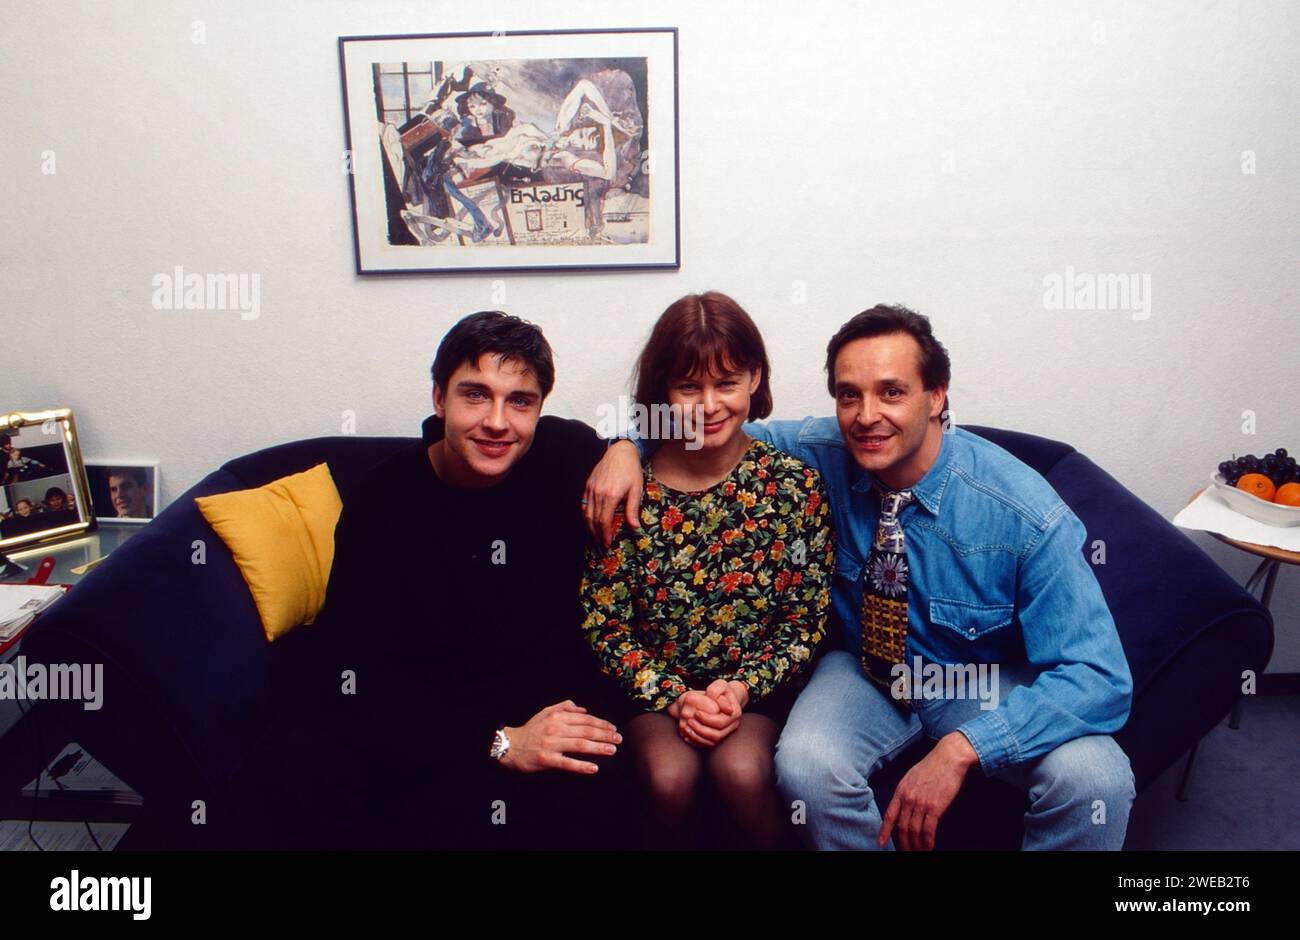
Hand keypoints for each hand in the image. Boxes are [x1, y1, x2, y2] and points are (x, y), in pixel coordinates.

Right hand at [499, 700, 620, 774]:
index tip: (613, 728)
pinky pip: (567, 763)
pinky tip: (593, 768)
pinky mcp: (547, 759)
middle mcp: (556, 729)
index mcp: (558, 717)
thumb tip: (583, 708)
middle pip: (586, 731)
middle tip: (618, 739)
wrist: (509, 745)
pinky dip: (581, 766)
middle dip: (605, 735)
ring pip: (580, 745)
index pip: (585, 719)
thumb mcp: (545, 712)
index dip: (601, 723)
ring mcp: (552, 744)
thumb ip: (565, 707)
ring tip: (612, 750)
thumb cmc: (530, 730)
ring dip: (598, 748)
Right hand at [583, 440, 643, 545]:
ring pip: (586, 513)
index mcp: (611, 495)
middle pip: (593, 520)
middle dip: (596, 534)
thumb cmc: (631, 470)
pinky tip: (590, 522)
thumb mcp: (636, 489)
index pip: (604, 521)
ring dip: (589, 527)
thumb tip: (634, 527)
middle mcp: (598, 493)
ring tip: (595, 536)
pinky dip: (585, 515)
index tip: (607, 543)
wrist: (620, 452)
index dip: (604, 535)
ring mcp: (591, 489)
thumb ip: (632, 509)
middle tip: (601, 544)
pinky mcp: (588, 485)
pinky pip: (583, 504)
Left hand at [678, 684, 743, 747]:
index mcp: (734, 714)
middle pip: (717, 735)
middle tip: (689, 721)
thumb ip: (716, 691)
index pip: (720, 722)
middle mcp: (732, 726)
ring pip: (713, 742)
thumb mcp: (720, 685)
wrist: (726, 698)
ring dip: (698, 737)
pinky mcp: (719, 737)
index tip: (696, 712)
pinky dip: (697, 742)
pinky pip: (708, 744)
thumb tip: (716, 703)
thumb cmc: (722, 691)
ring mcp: (726, 733)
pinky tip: (687, 735)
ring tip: (687, 728)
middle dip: (701, 729)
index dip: (707, 719)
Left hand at [878, 732, 977, 849]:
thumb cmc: (933, 766)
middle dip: (904, 843)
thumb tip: (906, 807)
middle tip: (907, 852)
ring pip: (914, 830)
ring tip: (919, 852)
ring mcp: (921, 803)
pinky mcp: (935, 807)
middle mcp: (908, 798)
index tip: (880, 842)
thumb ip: (907, 792)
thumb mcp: (912, 777)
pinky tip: (929, 847)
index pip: (889, 815)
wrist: (948, 757)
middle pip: (901, 827)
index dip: (885, 830)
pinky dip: (928, 841)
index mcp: (901, 790)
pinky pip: (928, 829)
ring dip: (916, 845)